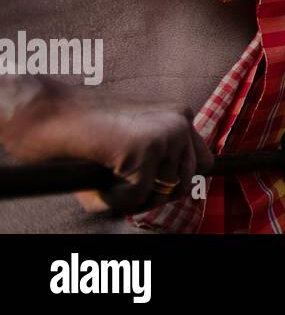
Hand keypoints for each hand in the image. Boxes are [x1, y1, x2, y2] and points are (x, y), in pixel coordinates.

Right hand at [6, 85, 212, 213]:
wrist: (49, 114)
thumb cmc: (83, 133)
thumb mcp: (131, 143)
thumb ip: (157, 163)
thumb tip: (172, 193)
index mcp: (178, 116)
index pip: (205, 161)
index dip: (178, 181)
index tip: (152, 188)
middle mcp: (180, 121)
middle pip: (189, 182)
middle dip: (157, 195)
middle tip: (124, 190)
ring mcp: (166, 133)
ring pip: (165, 193)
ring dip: (133, 198)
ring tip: (107, 176)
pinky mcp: (146, 148)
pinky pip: (136, 198)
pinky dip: (112, 200)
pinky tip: (96, 176)